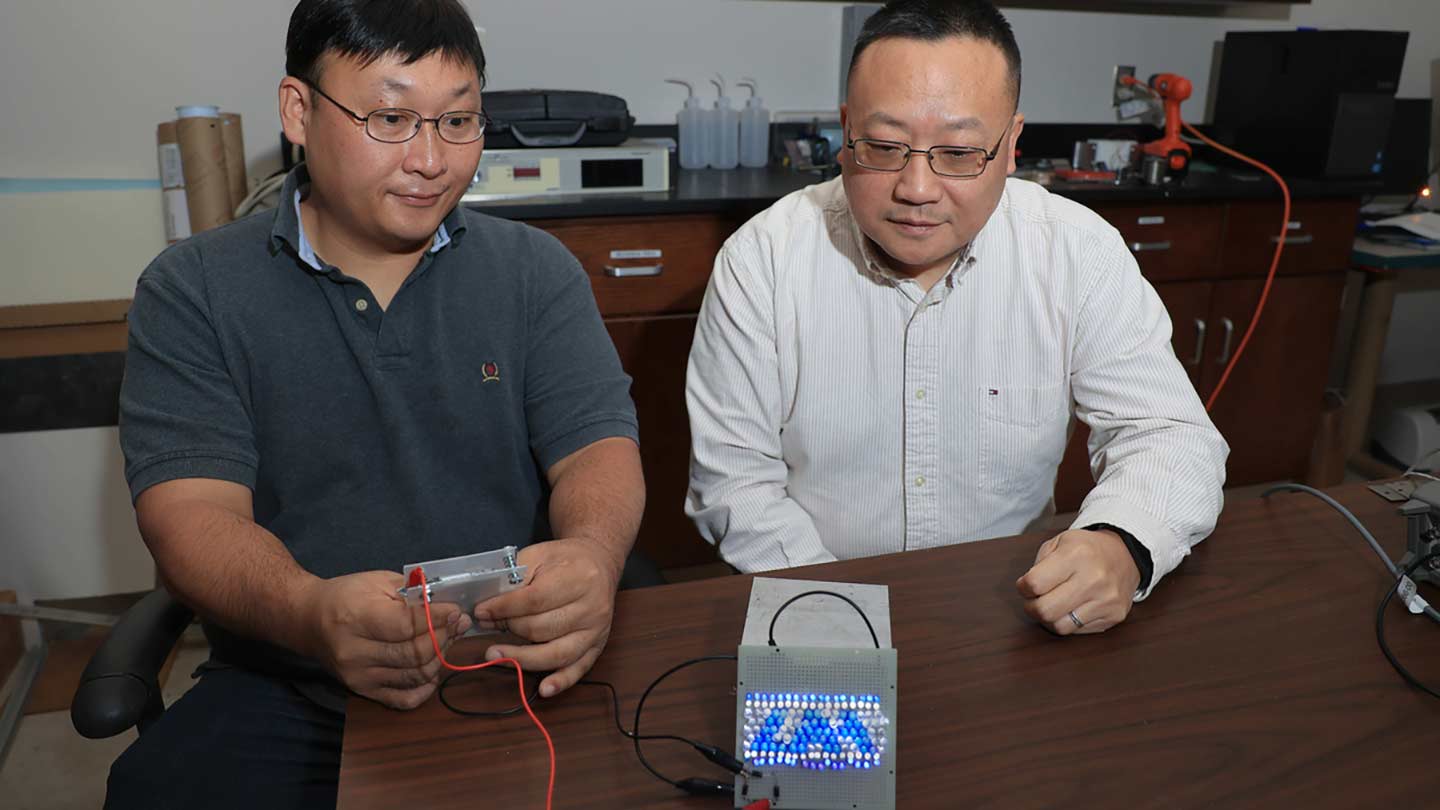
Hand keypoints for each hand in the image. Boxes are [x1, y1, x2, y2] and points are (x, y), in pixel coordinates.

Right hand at [298, 570, 471, 709]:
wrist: (309, 620)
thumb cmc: (346, 596)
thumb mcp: (378, 582)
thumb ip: (413, 594)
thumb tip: (449, 607)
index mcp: (356, 618)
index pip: (407, 625)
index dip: (438, 619)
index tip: (456, 611)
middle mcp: (355, 652)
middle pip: (414, 653)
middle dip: (445, 637)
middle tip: (457, 624)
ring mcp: (358, 676)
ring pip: (414, 675)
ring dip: (439, 659)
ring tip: (447, 641)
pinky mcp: (362, 692)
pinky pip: (403, 699)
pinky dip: (425, 688)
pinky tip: (432, 670)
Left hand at [471, 537, 623, 697]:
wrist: (598, 564)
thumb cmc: (565, 561)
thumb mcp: (539, 556)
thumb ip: (515, 578)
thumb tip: (489, 607)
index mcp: (579, 579)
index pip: (534, 600)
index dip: (503, 609)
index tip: (481, 611)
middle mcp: (592, 607)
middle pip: (542, 628)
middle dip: (509, 628)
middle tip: (488, 625)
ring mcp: (596, 631)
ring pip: (556, 654)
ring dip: (522, 659)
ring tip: (495, 655)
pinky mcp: (597, 647)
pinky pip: (578, 669)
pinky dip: (561, 682)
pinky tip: (544, 689)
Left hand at [1015, 529, 1140, 634]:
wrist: (1125, 555)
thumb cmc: (1087, 549)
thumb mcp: (1059, 542)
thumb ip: (1038, 564)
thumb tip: (1026, 590)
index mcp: (1076, 554)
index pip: (1035, 584)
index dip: (1023, 588)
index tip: (1025, 586)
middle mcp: (1094, 578)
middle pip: (1046, 610)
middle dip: (1032, 608)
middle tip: (1033, 601)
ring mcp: (1106, 600)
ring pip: (1061, 627)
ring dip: (1049, 619)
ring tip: (1051, 606)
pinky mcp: (1114, 615)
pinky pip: (1078, 630)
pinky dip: (1069, 622)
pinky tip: (1071, 608)